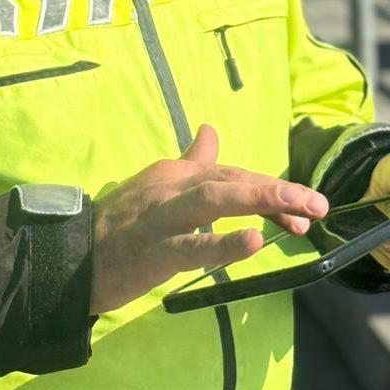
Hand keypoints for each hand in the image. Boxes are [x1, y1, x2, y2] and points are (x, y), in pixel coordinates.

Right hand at [90, 124, 327, 313]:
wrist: (70, 258)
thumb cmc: (119, 225)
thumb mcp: (156, 185)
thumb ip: (190, 160)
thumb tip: (210, 131)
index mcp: (177, 173)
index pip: (235, 174)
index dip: (272, 189)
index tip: (304, 208)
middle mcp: (173, 187)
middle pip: (233, 180)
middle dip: (280, 191)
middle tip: (319, 204)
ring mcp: (163, 217)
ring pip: (216, 200)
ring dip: (261, 200)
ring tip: (300, 209)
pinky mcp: (154, 251)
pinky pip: (192, 247)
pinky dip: (223, 244)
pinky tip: (253, 241)